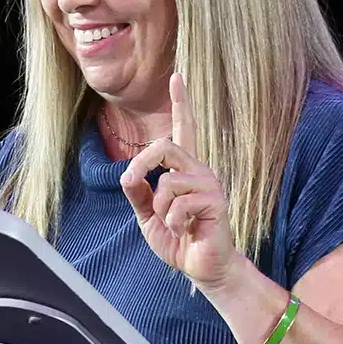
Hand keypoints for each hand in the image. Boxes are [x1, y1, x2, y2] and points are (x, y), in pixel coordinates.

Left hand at [118, 73, 243, 290]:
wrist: (201, 267)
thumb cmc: (178, 240)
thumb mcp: (148, 216)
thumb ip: (139, 195)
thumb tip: (127, 175)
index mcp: (184, 170)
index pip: (184, 129)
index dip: (181, 103)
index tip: (177, 76)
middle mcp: (199, 170)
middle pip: (164, 147)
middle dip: (140, 165)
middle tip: (133, 185)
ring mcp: (209, 184)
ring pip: (168, 182)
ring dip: (161, 210)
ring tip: (175, 224)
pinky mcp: (215, 202)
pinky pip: (178, 205)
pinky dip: (174, 223)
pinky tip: (186, 231)